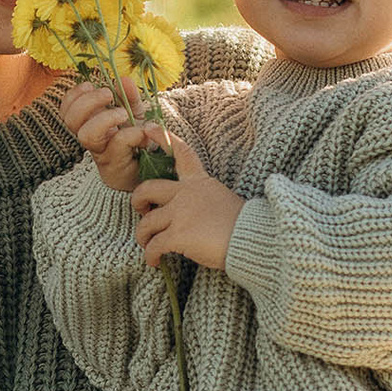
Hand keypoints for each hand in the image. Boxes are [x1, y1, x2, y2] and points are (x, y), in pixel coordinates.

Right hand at [59, 82, 161, 194]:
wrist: (149, 171)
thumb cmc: (137, 140)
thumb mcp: (134, 113)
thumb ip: (129, 96)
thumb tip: (124, 79)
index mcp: (90, 123)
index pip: (67, 110)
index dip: (73, 96)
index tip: (89, 85)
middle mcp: (91, 138)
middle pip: (71, 120)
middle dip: (87, 102)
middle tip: (108, 94)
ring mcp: (101, 152)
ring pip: (86, 135)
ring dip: (104, 118)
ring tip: (123, 114)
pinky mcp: (116, 164)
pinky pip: (118, 143)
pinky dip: (132, 133)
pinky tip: (143, 131)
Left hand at [131, 135, 245, 270]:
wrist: (253, 239)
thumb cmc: (244, 225)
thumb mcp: (223, 200)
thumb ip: (202, 200)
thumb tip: (191, 215)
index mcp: (200, 182)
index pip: (181, 154)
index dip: (162, 138)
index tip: (148, 128)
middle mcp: (186, 194)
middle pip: (148, 189)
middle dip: (138, 200)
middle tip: (141, 211)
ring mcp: (180, 213)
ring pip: (146, 222)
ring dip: (143, 236)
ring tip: (148, 246)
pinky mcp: (178, 235)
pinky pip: (154, 246)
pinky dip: (150, 256)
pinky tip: (155, 262)